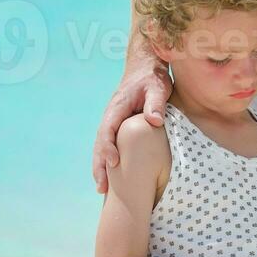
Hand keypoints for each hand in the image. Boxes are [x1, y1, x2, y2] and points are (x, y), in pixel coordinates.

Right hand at [93, 60, 171, 192]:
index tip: (113, 163)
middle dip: (99, 166)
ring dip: (101, 167)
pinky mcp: (119, 126)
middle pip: (100, 144)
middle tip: (102, 187)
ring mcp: (113, 122)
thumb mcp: (157, 87)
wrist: (145, 67)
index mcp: (117, 108)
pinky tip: (111, 177)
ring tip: (102, 189)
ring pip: (102, 147)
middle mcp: (111, 117)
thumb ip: (155, 103)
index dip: (108, 147)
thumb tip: (154, 121)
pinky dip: (107, 161)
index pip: (108, 130)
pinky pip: (110, 145)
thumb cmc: (152, 77)